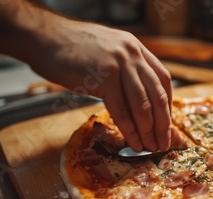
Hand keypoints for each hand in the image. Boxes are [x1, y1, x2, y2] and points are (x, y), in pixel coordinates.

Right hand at [30, 20, 172, 151]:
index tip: (167, 124)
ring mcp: (119, 64)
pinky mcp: (104, 77)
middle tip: (164, 143)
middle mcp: (132, 54)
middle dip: (163, 123)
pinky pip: (122, 110)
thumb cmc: (71, 48)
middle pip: (157, 95)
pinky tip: (134, 142)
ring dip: (149, 131)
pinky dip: (130, 130)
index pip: (163, 79)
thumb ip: (126, 69)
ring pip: (142, 105)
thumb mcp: (108, 51)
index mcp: (136, 48)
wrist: (44, 37)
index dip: (168, 105)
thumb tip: (138, 101)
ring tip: (152, 147)